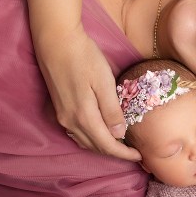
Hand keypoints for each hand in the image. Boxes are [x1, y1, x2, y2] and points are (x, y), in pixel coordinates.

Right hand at [37, 24, 140, 161]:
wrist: (55, 41)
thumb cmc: (83, 57)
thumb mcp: (103, 82)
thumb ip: (111, 111)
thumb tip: (119, 134)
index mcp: (84, 116)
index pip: (107, 145)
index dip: (124, 154)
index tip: (139, 156)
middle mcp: (70, 121)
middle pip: (95, 146)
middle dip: (114, 153)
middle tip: (133, 152)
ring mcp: (62, 116)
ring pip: (84, 141)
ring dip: (102, 146)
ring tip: (119, 145)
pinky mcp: (59, 109)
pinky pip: (76, 133)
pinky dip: (90, 138)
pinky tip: (99, 132)